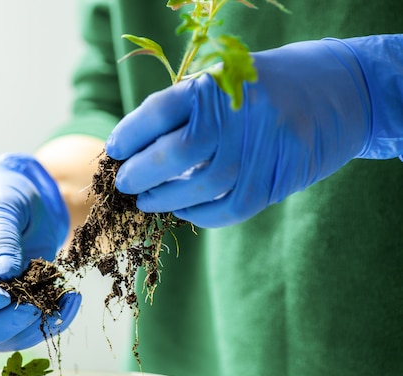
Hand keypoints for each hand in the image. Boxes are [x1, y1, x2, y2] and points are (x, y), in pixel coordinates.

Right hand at [0, 153, 80, 350]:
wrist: (25, 195)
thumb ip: (0, 242)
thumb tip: (5, 275)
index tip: (1, 294)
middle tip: (31, 308)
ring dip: (29, 329)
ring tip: (58, 301)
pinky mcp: (18, 306)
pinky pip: (29, 329)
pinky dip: (51, 321)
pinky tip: (71, 301)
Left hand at [106, 36, 402, 227]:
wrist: (340, 92)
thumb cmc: (268, 88)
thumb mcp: (227, 80)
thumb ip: (188, 109)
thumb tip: (137, 147)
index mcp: (218, 85)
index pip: (159, 111)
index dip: (129, 134)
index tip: (114, 149)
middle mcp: (237, 117)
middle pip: (175, 154)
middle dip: (140, 173)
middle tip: (124, 183)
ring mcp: (259, 150)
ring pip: (199, 187)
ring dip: (164, 199)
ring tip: (145, 201)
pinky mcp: (275, 180)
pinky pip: (228, 209)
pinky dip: (199, 215)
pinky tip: (184, 211)